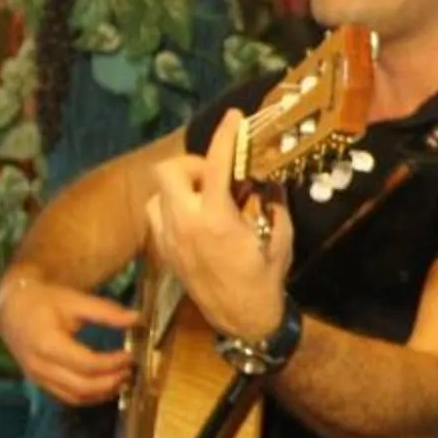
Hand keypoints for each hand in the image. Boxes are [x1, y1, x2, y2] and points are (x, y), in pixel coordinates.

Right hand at [0, 266, 137, 405]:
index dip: (112, 363)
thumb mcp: (74, 300)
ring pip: (75, 397)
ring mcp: (38, 379)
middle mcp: (40, 367)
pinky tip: (106, 386)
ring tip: (123, 379)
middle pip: (82, 386)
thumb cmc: (44, 302)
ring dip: (102, 393)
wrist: (12, 310)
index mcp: (48, 344)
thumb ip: (105, 311)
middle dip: (111, 381)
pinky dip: (90, 396)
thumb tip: (137, 318)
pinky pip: (68, 398)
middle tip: (130, 370)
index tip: (131, 355)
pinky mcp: (41, 384)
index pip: (87, 364)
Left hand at [146, 112, 293, 343]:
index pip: (215, 165)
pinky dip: (172, 206)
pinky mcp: (165, 251)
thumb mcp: (280, 237)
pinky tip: (193, 216)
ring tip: (203, 196)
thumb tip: (270, 180)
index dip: (224, 135)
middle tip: (214, 174)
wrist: (243, 319)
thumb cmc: (266, 278)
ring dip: (179, 186)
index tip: (233, 118)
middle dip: (190, 165)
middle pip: (168, 171)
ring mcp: (171, 238)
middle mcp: (187, 224)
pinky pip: (158, 214)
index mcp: (218, 219)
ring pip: (158, 192)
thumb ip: (274, 203)